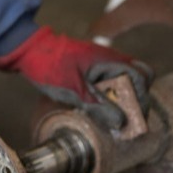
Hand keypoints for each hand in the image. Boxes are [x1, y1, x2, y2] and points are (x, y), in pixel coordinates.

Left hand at [0, 26, 152, 128]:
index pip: (142, 76)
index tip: (136, 119)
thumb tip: (122, 123)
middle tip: (127, 121)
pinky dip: (111, 96)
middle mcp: (111, 59)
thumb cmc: (51, 66)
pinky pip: (110, 82)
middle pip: (137, 78)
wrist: (29, 50)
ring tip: (116, 121)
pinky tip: (102, 110)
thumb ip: (99, 106)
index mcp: (110, 60)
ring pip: (124, 81)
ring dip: (123, 100)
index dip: (142, 98)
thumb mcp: (75, 90)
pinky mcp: (92, 69)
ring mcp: (102, 63)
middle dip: (136, 100)